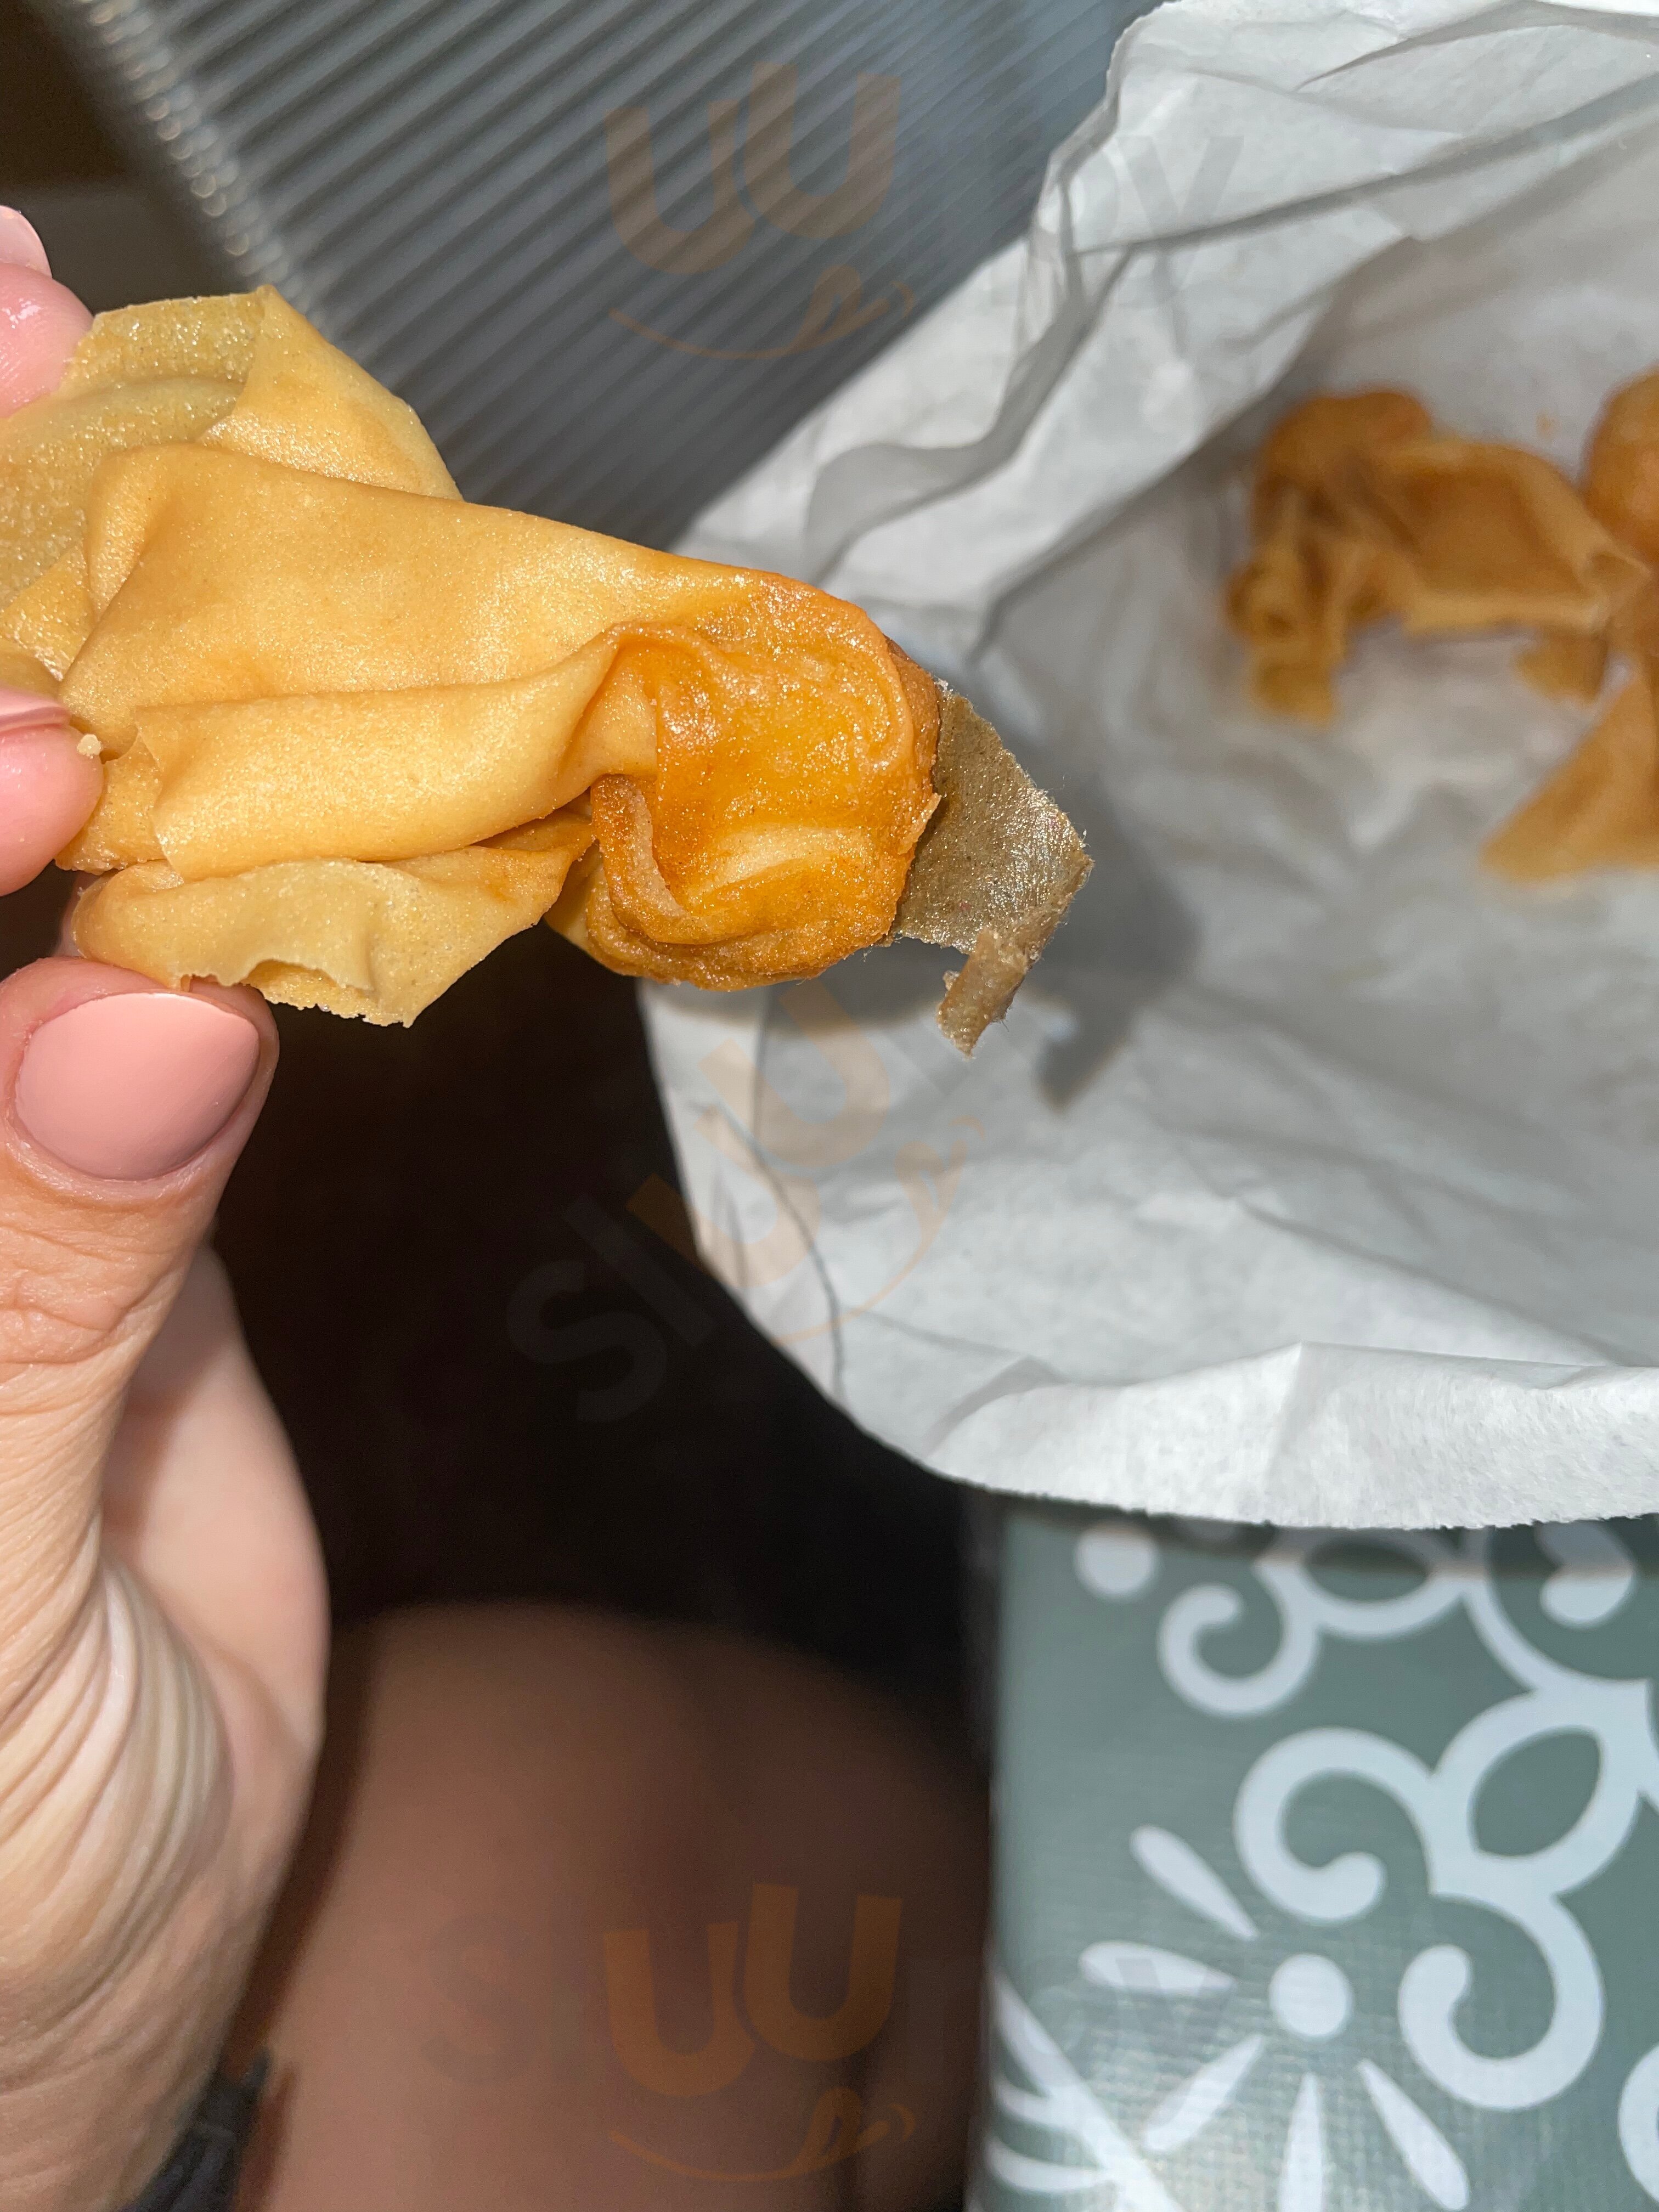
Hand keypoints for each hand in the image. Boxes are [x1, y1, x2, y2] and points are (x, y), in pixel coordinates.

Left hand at [0, 213, 327, 2209]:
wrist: (72, 1973)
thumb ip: (19, 1312)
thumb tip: (128, 1011)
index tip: (34, 740)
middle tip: (15, 327)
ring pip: (16, 858)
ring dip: (70, 638)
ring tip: (97, 391)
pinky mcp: (110, 1174)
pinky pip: (157, 958)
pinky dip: (204, 821)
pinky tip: (234, 677)